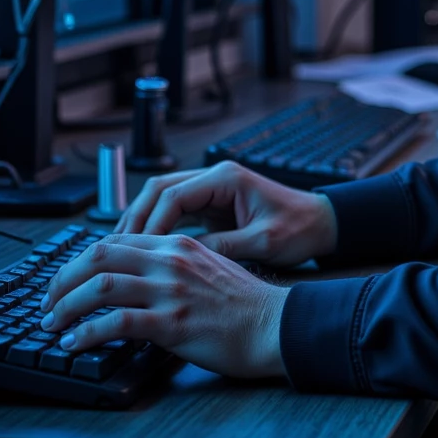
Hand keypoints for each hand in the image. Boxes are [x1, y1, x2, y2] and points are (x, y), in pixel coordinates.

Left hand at [40, 232, 288, 377]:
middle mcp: (171, 260)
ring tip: (53, 325)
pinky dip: (87, 333)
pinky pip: (117, 323)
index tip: (65, 283)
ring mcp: (171, 290)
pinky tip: (76, 343)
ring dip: (67, 306)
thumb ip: (173, 266)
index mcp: (178, 245)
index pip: (115, 242)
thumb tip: (137, 278)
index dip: (80, 261)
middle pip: (99, 256)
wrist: (276, 325)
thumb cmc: (246, 305)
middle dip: (62, 280)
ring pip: (101, 286)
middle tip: (48, 304)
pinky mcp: (173, 322)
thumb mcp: (209, 269)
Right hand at [115, 161, 337, 265]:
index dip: (150, 223)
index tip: (135, 250)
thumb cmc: (299, 228)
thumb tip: (184, 259)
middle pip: (159, 190)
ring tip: (121, 251)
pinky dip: (156, 229)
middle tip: (116, 250)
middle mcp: (215, 178)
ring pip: (161, 199)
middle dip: (134, 218)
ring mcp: (211, 189)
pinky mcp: (211, 205)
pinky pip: (173, 212)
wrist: (321, 223)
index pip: (173, 195)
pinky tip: (143, 251)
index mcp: (227, 179)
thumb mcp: (264, 242)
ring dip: (141, 222)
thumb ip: (224, 248)